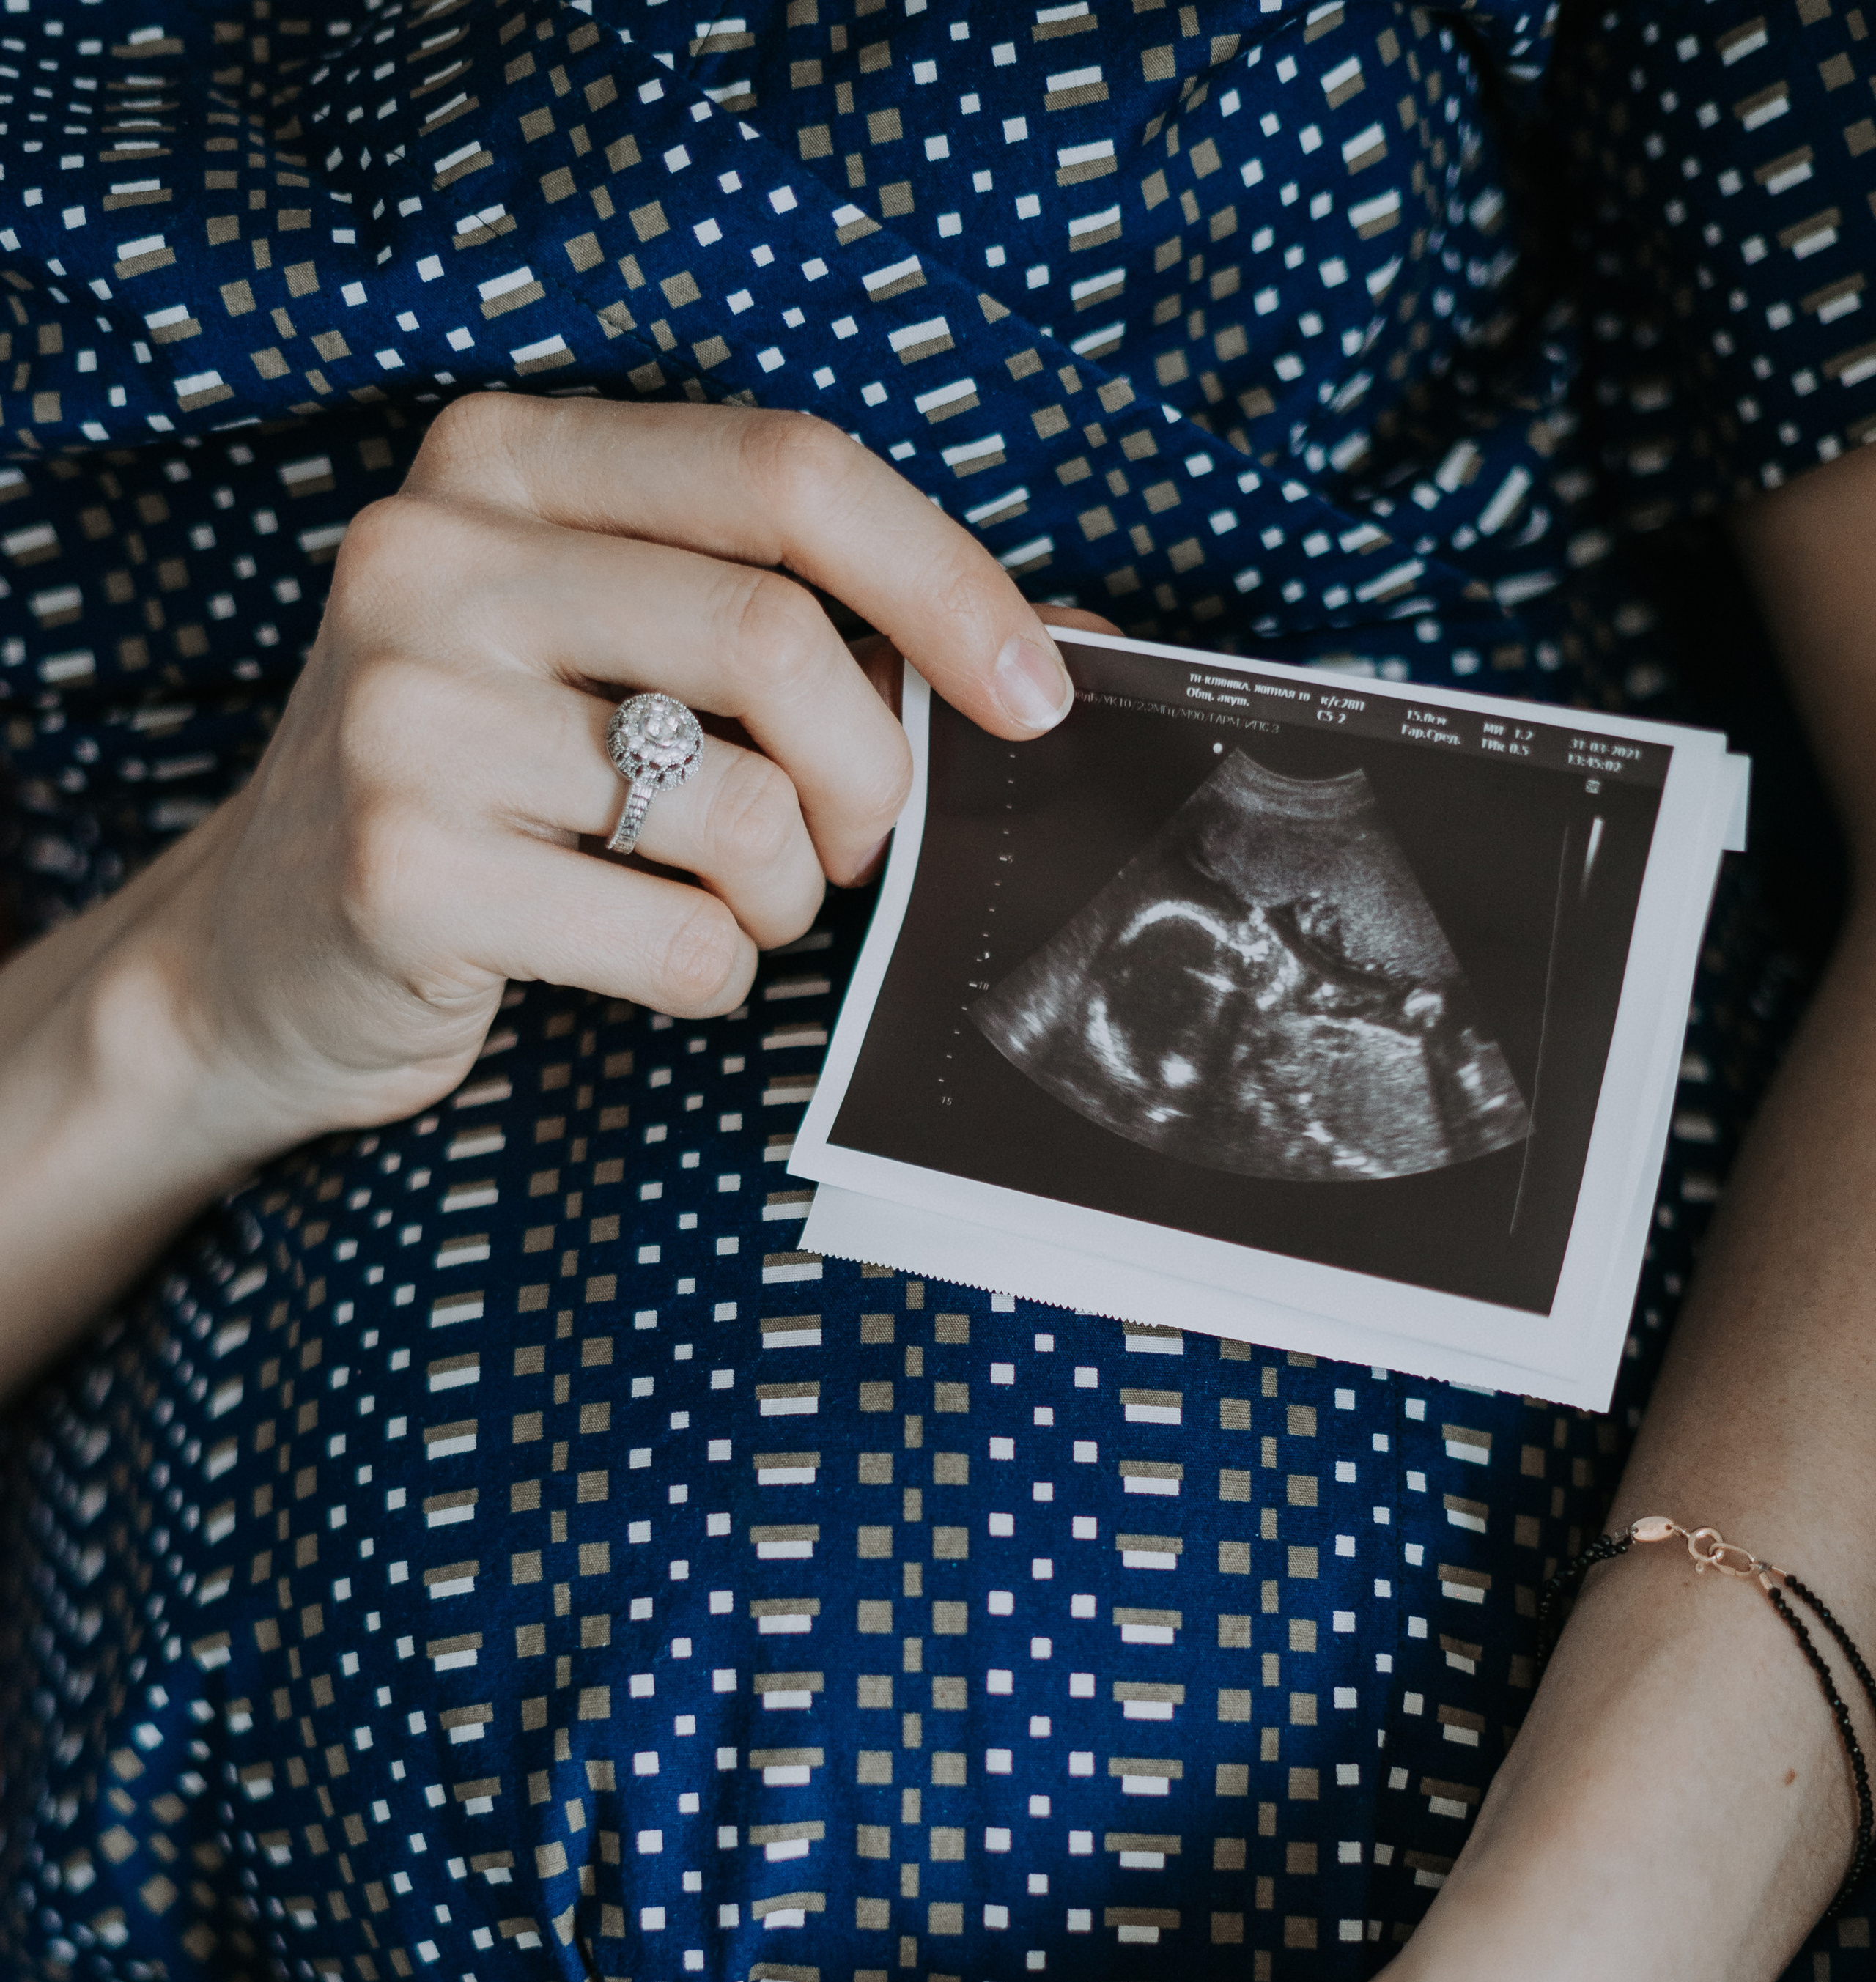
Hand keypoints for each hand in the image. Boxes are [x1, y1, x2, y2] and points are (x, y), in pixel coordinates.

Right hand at [127, 395, 1103, 1158]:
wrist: (262, 948)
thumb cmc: (495, 792)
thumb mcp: (612, 651)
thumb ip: (804, 621)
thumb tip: (1076, 642)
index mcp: (503, 461)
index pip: (785, 471)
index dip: (946, 582)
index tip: (1038, 697)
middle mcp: (433, 556)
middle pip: (778, 643)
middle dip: (872, 779)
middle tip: (856, 847)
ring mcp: (403, 713)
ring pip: (741, 811)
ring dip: (788, 896)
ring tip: (736, 904)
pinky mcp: (403, 870)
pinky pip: (678, 943)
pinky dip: (714, 978)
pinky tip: (644, 957)